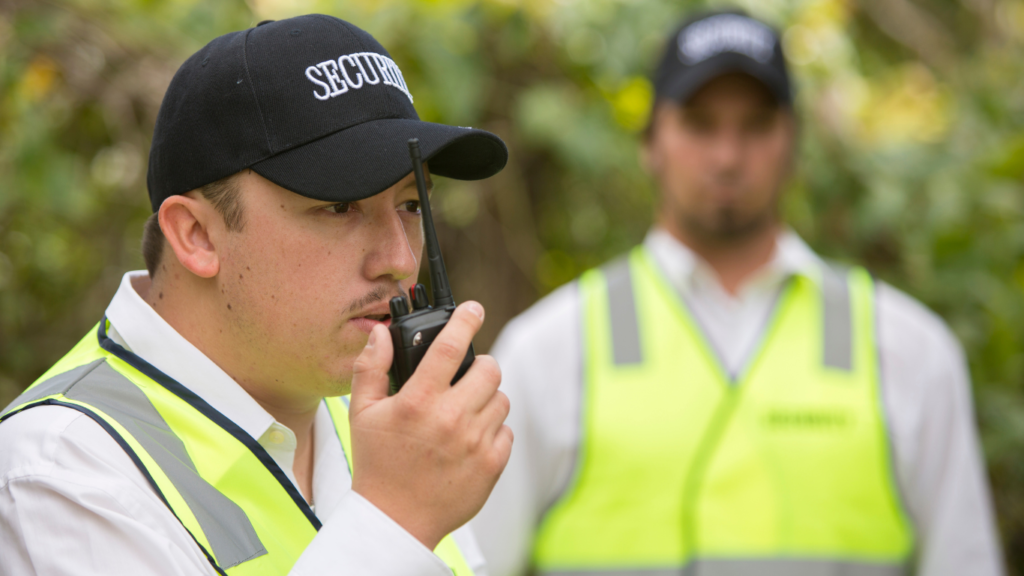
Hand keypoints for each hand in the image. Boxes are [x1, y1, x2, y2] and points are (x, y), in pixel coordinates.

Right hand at [348, 301, 512, 549]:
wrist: (395, 520)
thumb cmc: (378, 464)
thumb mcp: (363, 413)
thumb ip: (371, 368)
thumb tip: (382, 333)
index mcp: (418, 401)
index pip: (450, 346)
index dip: (466, 320)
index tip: (474, 309)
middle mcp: (450, 419)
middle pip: (489, 369)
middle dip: (480, 367)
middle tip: (466, 377)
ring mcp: (475, 442)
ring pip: (500, 399)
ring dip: (486, 399)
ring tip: (463, 413)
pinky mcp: (492, 464)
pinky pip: (506, 430)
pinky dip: (492, 430)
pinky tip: (469, 440)